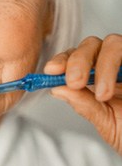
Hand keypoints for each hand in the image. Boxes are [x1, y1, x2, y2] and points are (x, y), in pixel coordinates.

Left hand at [44, 34, 121, 154]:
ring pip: (114, 43)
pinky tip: (118, 87)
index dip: (62, 60)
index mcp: (99, 77)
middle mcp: (115, 66)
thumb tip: (56, 88)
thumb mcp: (107, 122)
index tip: (51, 70)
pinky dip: (119, 66)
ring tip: (104, 94)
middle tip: (75, 82)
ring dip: (104, 65)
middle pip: (91, 44)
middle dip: (79, 60)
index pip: (75, 57)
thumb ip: (83, 104)